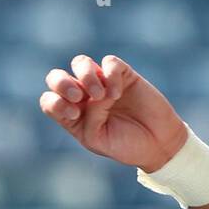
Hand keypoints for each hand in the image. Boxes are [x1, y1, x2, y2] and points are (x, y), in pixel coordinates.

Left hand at [40, 54, 188, 171]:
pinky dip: (110, 74)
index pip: (50, 101)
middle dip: (62, 83)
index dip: (55, 102)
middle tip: (78, 96)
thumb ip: (88, 120)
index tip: (73, 114)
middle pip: (56, 77)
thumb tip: (94, 94)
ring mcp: (102, 83)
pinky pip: (109, 62)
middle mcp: (83, 97)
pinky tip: (118, 92)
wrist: (158, 143)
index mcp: (73, 116)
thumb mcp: (98, 141)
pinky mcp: (123, 74)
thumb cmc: (125, 145)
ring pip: (80, 63)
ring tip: (100, 95)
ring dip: (86, 75)